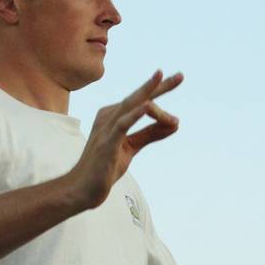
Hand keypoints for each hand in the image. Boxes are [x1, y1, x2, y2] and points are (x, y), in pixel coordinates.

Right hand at [70, 69, 182, 208]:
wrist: (83, 189)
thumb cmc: (105, 167)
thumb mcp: (132, 147)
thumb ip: (150, 134)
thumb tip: (175, 123)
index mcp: (113, 116)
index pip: (140, 100)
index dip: (159, 88)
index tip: (178, 78)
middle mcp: (108, 117)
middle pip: (137, 98)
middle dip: (159, 86)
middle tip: (180, 75)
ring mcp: (106, 129)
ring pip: (131, 107)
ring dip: (151, 98)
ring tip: (164, 80)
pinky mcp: (106, 143)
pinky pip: (122, 125)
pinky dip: (135, 114)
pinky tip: (148, 106)